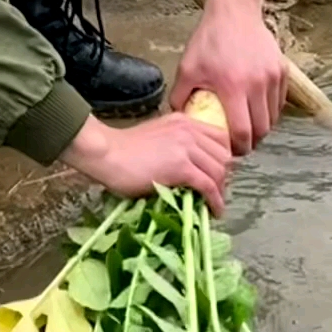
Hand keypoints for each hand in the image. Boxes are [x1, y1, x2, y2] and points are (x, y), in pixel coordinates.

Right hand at [63, 111, 232, 216]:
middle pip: (223, 154)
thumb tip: (190, 166)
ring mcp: (186, 148)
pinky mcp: (181, 167)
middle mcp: (189, 130)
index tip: (218, 173)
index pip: (220, 136)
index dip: (223, 157)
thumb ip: (176, 144)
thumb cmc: (124, 149)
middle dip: (223, 176)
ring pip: (219, 170)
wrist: (107, 154)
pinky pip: (208, 185)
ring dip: (220, 190)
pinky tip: (213, 211)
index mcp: (184, 121)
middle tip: (216, 192)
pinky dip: (215, 200)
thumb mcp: (158, 136)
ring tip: (214, 204)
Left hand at [170, 0, 287, 155]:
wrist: (234, 11)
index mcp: (233, 87)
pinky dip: (271, 110)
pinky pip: (280, 101)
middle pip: (262, 129)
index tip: (231, 151)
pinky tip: (258, 109)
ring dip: (263, 127)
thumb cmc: (209, 39)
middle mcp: (257, 84)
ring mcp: (273, 77)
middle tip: (241, 143)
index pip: (242, 132)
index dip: (238, 148)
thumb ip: (180, 96)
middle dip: (252, 142)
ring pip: (274, 117)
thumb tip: (177, 119)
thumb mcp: (187, 67)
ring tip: (249, 127)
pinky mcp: (282, 70)